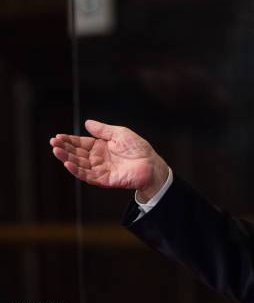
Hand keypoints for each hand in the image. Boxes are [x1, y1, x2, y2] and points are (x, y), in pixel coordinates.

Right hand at [50, 120, 168, 201]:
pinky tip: (68, 164)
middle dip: (64, 148)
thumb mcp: (120, 134)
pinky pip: (88, 175)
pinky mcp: (104, 179)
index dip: (69, 140)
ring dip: (67, 158)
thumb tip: (87, 122)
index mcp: (101, 147)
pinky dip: (77, 170)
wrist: (151, 164)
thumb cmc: (139, 149)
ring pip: (79, 164)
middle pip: (77, 153)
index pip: (81, 143)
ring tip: (56, 151)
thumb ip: (103, 130)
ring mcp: (100, 169)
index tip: (58, 136)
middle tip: (53, 143)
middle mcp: (98, 158)